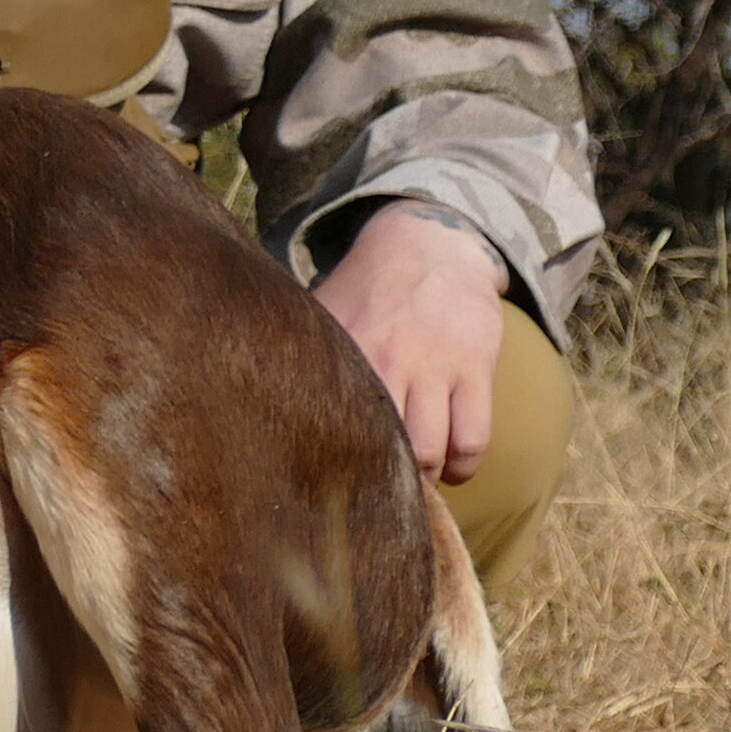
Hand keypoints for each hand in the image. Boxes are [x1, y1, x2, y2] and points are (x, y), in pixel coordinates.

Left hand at [314, 209, 505, 484]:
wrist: (428, 243)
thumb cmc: (366, 292)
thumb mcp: (325, 313)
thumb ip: (301, 357)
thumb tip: (255, 406)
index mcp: (342, 351)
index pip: (330, 428)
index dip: (332, 467)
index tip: (332, 486)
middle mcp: (386, 360)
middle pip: (384, 450)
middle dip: (383, 481)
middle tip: (380, 489)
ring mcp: (434, 364)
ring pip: (431, 452)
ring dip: (426, 479)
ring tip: (418, 479)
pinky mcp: (475, 367)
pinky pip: (473, 438)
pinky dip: (462, 466)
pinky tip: (452, 465)